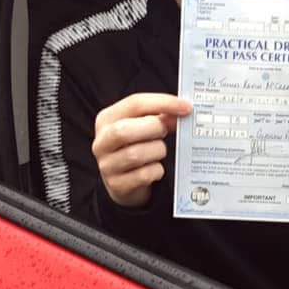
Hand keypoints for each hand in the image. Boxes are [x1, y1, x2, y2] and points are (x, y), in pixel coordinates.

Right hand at [93, 93, 192, 208]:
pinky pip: (143, 175)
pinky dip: (156, 170)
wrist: (123, 181)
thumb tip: (181, 110)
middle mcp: (102, 141)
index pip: (134, 104)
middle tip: (166, 131)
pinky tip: (155, 168)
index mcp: (106, 119)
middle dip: (154, 128)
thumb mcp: (141, 127)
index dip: (163, 103)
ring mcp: (107, 165)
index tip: (186, 107)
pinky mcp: (117, 185)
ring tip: (159, 151)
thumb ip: (159, 116)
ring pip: (135, 154)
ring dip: (157, 151)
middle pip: (125, 130)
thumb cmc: (134, 147)